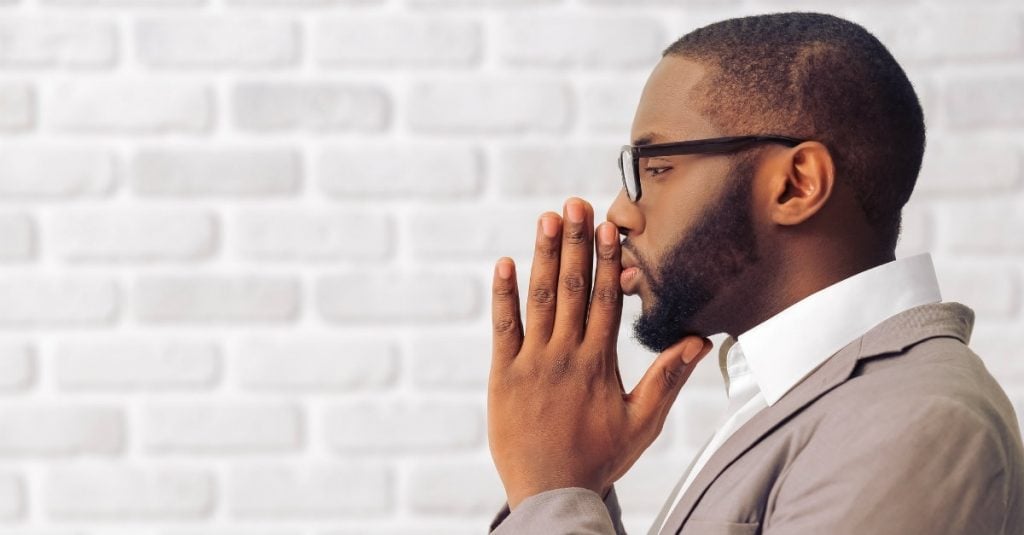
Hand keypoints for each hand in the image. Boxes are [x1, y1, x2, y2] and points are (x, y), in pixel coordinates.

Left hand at [488, 197, 712, 508]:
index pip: (606, 300)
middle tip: (575, 203)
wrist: (550, 492)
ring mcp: (532, 362)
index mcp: (599, 363)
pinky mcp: (502, 374)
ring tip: (547, 218)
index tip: (609, 226)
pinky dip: (503, 295)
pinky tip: (504, 263)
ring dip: (543, 257)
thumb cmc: (599, 458)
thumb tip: (699, 341)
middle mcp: (565, 355)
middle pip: (572, 289)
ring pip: (539, 300)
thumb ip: (668, 379)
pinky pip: (503, 328)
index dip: (608, 260)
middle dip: (575, 243)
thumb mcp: (642, 423)